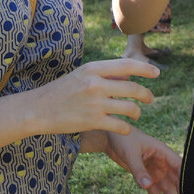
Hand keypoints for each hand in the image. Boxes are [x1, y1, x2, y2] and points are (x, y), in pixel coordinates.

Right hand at [28, 59, 159, 135]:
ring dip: (137, 113)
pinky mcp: (92, 121)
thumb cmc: (61, 91)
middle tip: (150, 99)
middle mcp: (96, 84)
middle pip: (134, 89)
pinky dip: (127, 128)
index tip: (157, 73)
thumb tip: (130, 77)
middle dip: (147, 95)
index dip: (146, 69)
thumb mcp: (82, 75)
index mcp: (93, 68)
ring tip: (135, 114)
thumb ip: (105, 75)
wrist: (36, 109)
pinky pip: (120, 125)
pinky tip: (125, 127)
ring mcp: (95, 103)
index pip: (127, 65)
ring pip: (130, 108)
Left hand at [103, 127, 181, 193]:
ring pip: (166, 190)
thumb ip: (139, 171)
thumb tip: (147, 186)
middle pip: (175, 181)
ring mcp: (155, 171)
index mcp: (163, 152)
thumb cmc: (123, 140)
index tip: (193, 192)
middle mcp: (162, 163)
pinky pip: (153, 193)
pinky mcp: (146, 177)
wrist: (111, 138)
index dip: (187, 178)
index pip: (180, 166)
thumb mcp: (131, 154)